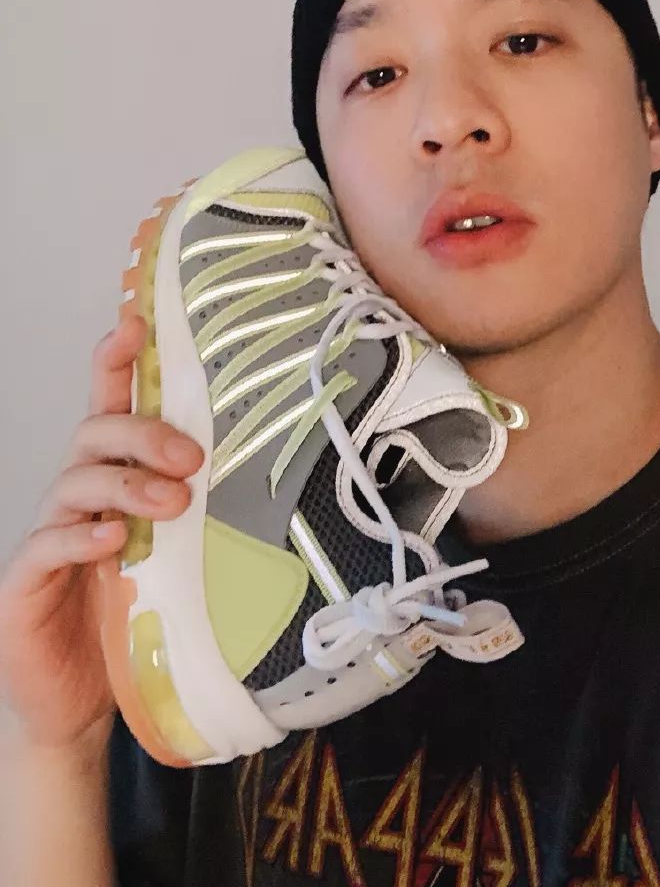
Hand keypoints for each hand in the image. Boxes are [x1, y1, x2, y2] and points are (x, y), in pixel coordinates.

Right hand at [0, 315, 203, 753]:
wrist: (77, 701)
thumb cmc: (131, 617)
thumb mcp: (175, 555)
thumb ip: (198, 512)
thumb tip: (269, 473)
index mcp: (111, 483)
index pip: (109, 409)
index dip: (116, 364)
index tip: (134, 324)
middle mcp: (76, 500)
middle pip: (94, 435)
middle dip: (142, 433)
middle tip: (191, 457)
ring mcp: (46, 537)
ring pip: (74, 483)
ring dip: (127, 485)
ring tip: (172, 503)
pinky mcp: (25, 582)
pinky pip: (47, 545)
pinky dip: (82, 537)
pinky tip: (112, 540)